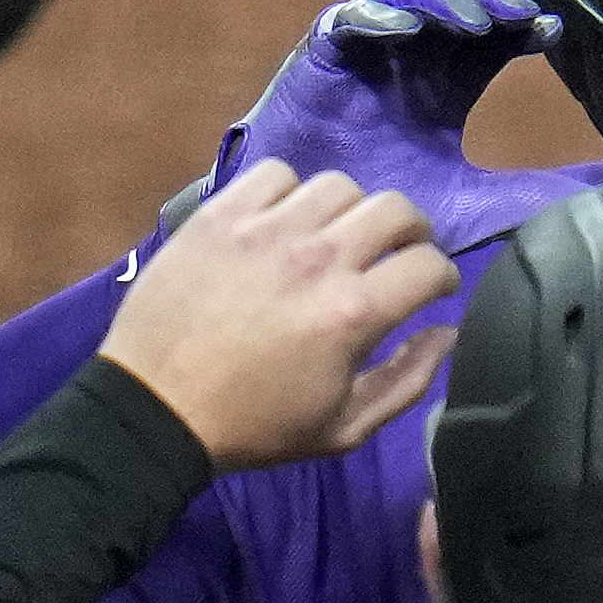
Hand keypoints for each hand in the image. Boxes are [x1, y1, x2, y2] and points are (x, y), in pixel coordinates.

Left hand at [100, 160, 459, 470]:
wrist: (155, 408)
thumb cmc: (254, 426)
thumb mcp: (343, 428)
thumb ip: (408, 380)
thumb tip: (447, 332)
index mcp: (353, 314)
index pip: (429, 264)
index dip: (442, 276)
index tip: (432, 288)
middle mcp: (318, 259)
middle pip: (395, 209)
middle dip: (411, 232)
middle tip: (395, 254)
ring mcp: (266, 229)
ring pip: (339, 185)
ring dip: (351, 211)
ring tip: (335, 236)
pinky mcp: (221, 215)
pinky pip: (275, 174)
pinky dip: (291, 193)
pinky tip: (282, 222)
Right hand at [196, 0, 558, 214]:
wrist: (310, 245)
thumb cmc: (382, 224)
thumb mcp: (477, 210)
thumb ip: (540, 196)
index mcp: (446, 92)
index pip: (492, 41)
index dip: (520, 27)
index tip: (552, 34)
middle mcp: (410, 64)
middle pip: (455, 5)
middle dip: (488, 1)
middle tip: (519, 16)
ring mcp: (367, 56)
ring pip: (408, 1)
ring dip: (442, 2)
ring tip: (473, 22)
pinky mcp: (322, 59)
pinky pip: (348, 21)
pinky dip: (377, 18)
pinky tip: (404, 31)